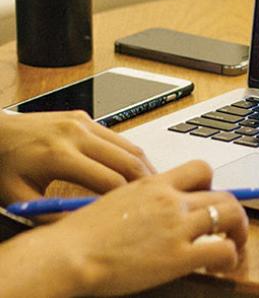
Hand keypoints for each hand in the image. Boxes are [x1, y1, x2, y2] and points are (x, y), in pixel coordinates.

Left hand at [0, 110, 154, 204]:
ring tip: (152, 185)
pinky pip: (117, 137)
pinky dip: (130, 154)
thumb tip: (83, 227)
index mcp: (59, 155)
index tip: (135, 213)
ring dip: (143, 166)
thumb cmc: (4, 165)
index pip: (109, 180)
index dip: (125, 200)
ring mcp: (83, 122)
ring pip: (128, 145)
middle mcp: (76, 134)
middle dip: (145, 182)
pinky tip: (133, 169)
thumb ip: (51, 215)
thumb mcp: (19, 199)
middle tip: (158, 199)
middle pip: (127, 159)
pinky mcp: (86, 117)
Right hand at [43, 160, 247, 294]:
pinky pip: (222, 250)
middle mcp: (171, 200)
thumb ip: (143, 199)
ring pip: (230, 215)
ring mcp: (177, 226)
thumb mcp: (116, 200)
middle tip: (230, 227)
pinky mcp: (178, 256)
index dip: (212, 184)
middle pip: (223, 193)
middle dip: (233, 211)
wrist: (69, 254)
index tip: (209, 200)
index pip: (200, 169)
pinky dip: (230, 257)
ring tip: (234, 245)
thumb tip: (155, 207)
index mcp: (155, 183)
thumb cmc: (82, 233)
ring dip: (239, 231)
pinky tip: (221, 266)